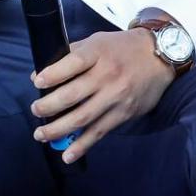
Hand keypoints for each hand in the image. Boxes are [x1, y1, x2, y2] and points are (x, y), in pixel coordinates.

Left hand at [29, 28, 175, 162]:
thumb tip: (41, 73)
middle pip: (72, 94)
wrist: (160, 57)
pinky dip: (82, 145)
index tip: (36, 82)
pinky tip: (67, 154)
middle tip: (35, 110)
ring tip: (41, 134)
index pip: (72, 64)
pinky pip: (99, 132)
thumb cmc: (122, 48)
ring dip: (58, 129)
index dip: (52, 74)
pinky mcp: (123, 114)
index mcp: (98, 53)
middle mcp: (107, 75)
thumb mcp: (97, 41)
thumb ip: (71, 54)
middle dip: (48, 106)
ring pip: (82, 117)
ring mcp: (115, 97)